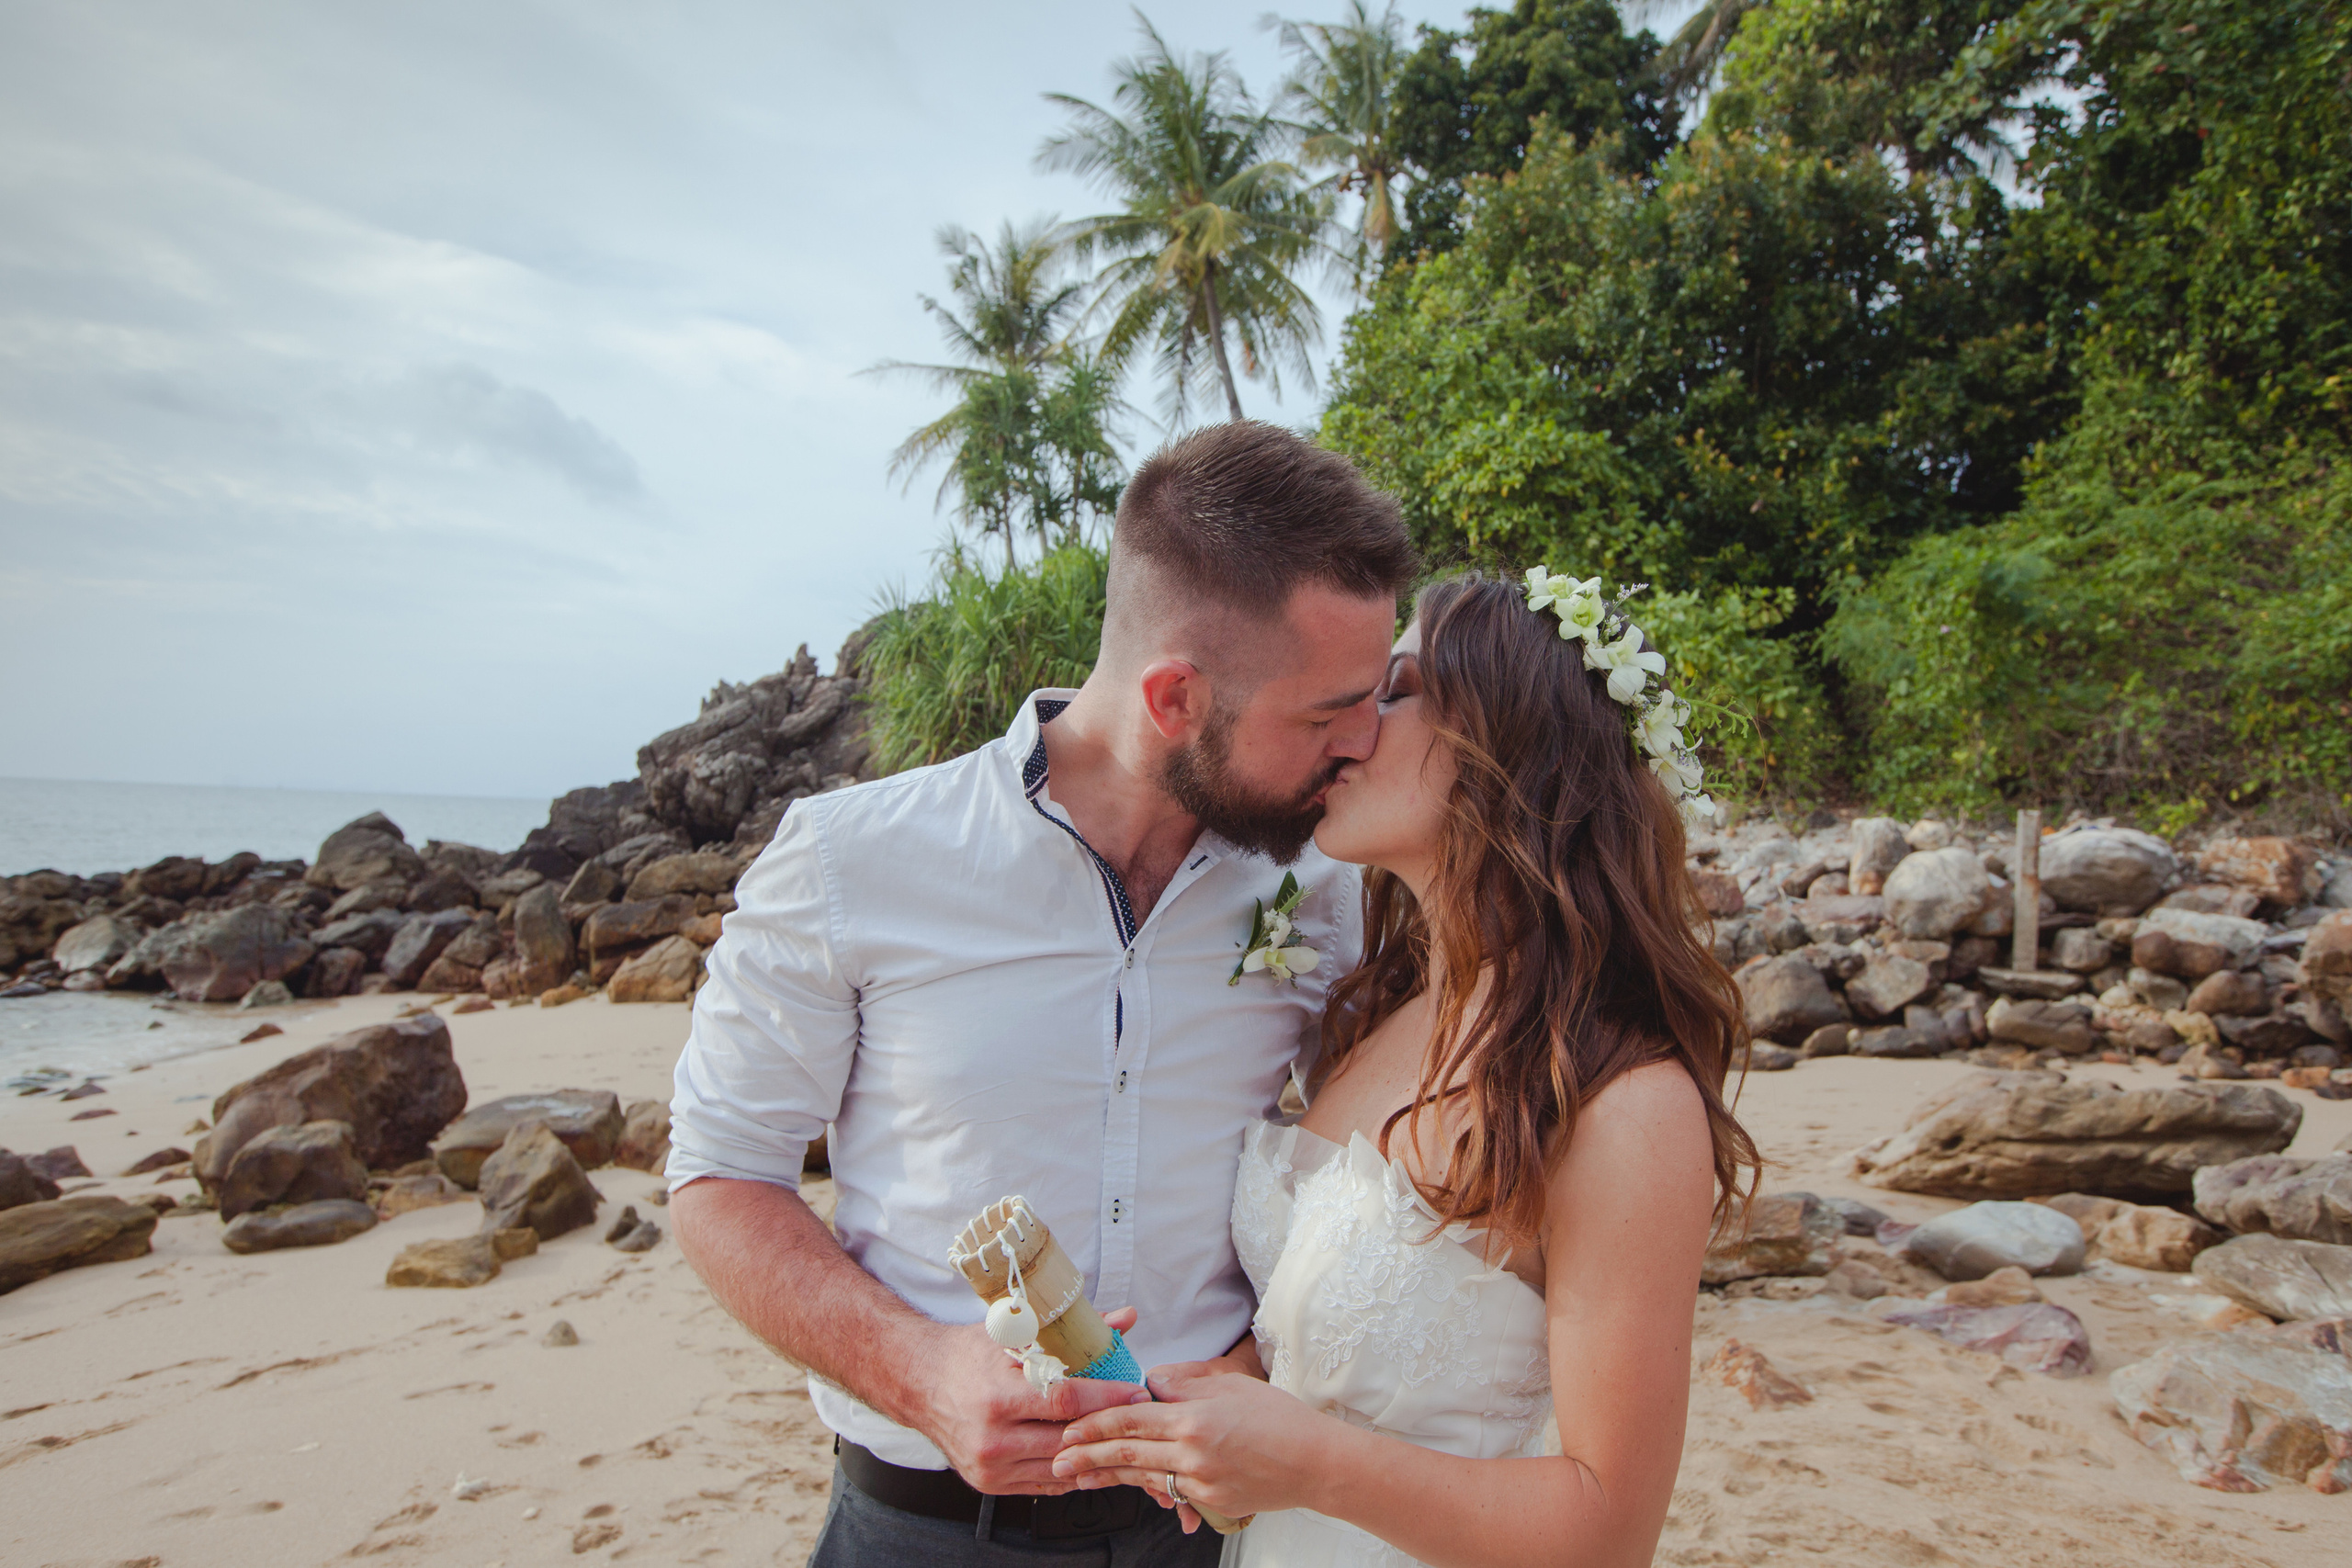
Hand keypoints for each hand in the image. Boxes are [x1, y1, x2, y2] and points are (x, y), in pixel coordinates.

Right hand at [908, 1307, 1147, 1494]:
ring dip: (1092, 1449)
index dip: (1107, 1397)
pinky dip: (1070, 1466)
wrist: (919, 1384)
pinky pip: (1045, 1483)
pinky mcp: (991, 1485)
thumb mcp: (1015, 1335)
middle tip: (1138, 1410)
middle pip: (1068, 1438)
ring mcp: (991, 1468)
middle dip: (1108, 1424)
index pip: (1066, 1401)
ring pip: (1061, 1466)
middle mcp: (992, 1439)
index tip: (1137, 1391)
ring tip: (1118, 1429)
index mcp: (997, 1398)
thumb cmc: (967, 1355)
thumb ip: (1072, 1332)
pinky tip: (1086, 1448)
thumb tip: (1125, 1319)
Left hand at [1053, 1360, 1338, 1525]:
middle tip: (1058, 1459)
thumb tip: (1150, 1384)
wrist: (1317, 1462)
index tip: (1070, 1427)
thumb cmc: (1280, 1417)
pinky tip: (1129, 1486)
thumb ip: (1184, 1382)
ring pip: (1144, 1476)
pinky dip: (1148, 1487)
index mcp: (1194, 1417)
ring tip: (1080, 1477)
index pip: (1131, 1419)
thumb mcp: (1230, 1384)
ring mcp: (1202, 1481)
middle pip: (1127, 1452)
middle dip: (1088, 1455)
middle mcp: (1193, 1453)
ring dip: (1108, 1476)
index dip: (1095, 1423)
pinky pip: (1172, 1492)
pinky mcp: (1212, 1501)